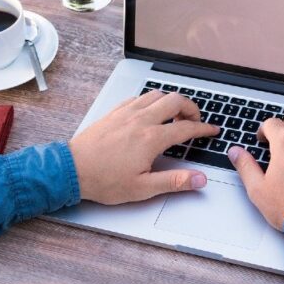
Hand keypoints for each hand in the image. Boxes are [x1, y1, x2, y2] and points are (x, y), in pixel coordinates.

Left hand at [69, 90, 219, 204]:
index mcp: (151, 139)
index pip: (186, 128)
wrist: (72, 169)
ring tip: (175, 115)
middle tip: (195, 120)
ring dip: (171, 101)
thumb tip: (198, 179)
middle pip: (175, 101)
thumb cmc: (104, 180)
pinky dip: (151, 101)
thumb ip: (174, 182)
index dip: (203, 129)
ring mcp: (126, 113)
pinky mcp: (115, 112)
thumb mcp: (143, 188)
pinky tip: (150, 112)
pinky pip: (138, 97)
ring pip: (157, 95)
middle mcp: (141, 121)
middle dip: (191, 107)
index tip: (211, 130)